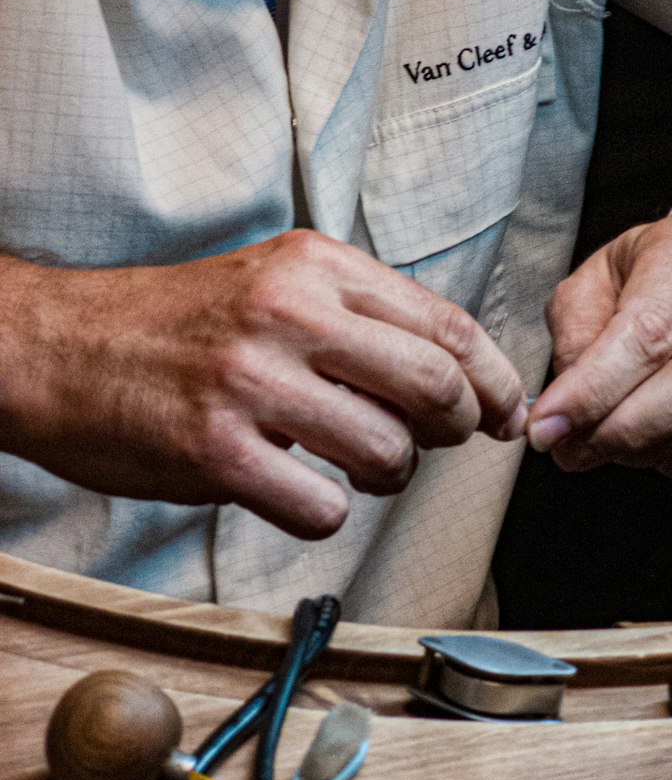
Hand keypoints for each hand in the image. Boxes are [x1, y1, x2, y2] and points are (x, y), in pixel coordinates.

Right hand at [0, 231, 525, 537]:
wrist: (58, 347)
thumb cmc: (175, 323)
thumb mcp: (274, 280)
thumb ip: (359, 315)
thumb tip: (456, 374)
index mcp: (315, 265)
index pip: (446, 324)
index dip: (495, 378)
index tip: (506, 412)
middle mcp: (290, 312)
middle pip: (435, 385)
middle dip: (459, 429)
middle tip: (442, 443)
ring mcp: (252, 381)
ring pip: (388, 452)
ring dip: (392, 477)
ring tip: (360, 469)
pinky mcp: (214, 450)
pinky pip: (321, 508)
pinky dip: (326, 513)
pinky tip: (299, 491)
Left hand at [527, 212, 671, 481]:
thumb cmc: (656, 275)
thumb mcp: (596, 279)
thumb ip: (574, 333)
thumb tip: (567, 403)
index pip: (649, 333)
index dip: (593, 392)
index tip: (547, 428)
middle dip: (623, 432)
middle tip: (575, 450)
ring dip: (654, 454)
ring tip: (617, 444)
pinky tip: (667, 450)